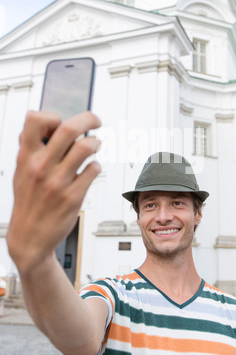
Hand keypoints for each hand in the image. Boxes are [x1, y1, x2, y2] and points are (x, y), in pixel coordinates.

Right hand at [6, 110, 100, 275]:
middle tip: (96, 120)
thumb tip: (39, 120)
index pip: (35, 120)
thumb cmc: (28, 201)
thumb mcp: (20, 172)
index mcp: (26, 157)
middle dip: (89, 118)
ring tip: (95, 145)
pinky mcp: (73, 197)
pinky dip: (95, 165)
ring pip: (86, 147)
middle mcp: (41, 168)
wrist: (29, 238)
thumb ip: (29, 147)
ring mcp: (58, 182)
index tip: (61, 121)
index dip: (53, 115)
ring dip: (95, 142)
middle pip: (69, 129)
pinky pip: (93, 170)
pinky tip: (90, 170)